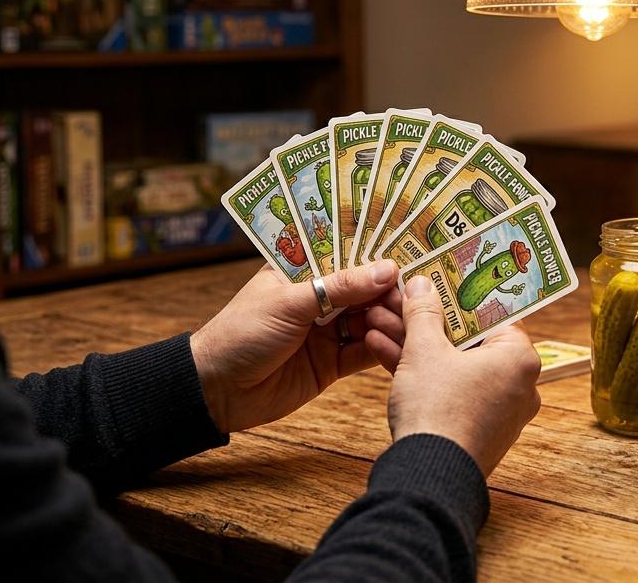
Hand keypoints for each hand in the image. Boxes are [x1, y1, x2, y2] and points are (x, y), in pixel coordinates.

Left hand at [190, 260, 405, 433]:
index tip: (411, 246)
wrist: (217, 391)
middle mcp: (319, 298)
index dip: (376, 251)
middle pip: (365, 288)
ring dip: (390, 318)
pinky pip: (365, 352)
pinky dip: (382, 347)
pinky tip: (398, 342)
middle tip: (420, 287)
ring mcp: (327, 330)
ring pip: (370, 319)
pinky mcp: (333, 363)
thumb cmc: (241, 332)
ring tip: (412, 315)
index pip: (346, 253)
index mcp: (303, 271)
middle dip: (391, 288)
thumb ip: (340, 287)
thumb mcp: (290, 303)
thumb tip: (387, 269)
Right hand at [386, 276, 540, 477]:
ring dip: (415, 345)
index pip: (493, 314)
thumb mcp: (424, 351)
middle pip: (468, 340)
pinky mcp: (477, 430)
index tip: (435, 283)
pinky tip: (381, 352)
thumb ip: (423, 313)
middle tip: (398, 302)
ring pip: (453, 366)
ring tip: (378, 323)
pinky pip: (450, 390)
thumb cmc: (437, 410)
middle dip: (426, 321)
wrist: (428, 478)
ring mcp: (499, 411)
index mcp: (520, 358)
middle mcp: (518, 385)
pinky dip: (422, 374)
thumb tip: (421, 285)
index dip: (458, 297)